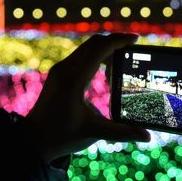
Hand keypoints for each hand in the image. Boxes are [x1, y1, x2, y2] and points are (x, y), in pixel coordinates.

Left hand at [24, 33, 150, 162]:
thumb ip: (123, 132)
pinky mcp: (59, 73)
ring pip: (88, 47)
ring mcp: (60, 70)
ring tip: (121, 64)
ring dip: (106, 49)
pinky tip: (106, 71)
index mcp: (74, 80)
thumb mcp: (95, 133)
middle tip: (133, 50)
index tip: (136, 39)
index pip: (100, 49)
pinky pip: (82, 55)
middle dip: (116, 42)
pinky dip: (97, 56)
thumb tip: (148, 136)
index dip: (120, 41)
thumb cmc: (62, 136)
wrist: (33, 141)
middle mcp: (65, 69)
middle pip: (95, 43)